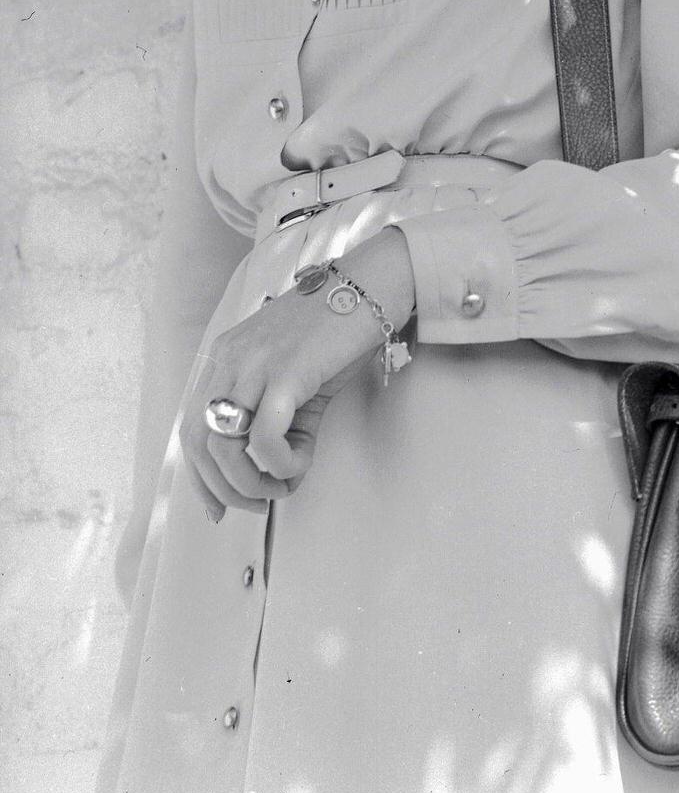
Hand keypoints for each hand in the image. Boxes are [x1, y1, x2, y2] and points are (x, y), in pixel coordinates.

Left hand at [180, 226, 414, 521]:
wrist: (372, 285)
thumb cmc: (338, 329)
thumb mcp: (296, 375)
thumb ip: (282, 421)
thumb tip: (280, 475)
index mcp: (226, 357)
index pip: (192, 428)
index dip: (201, 477)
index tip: (219, 507)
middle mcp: (231, 359)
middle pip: (201, 443)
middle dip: (225, 488)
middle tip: (259, 503)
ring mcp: (256, 364)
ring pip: (226, 447)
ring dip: (252, 483)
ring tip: (283, 485)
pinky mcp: (287, 372)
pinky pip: (265, 437)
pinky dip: (279, 464)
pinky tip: (300, 464)